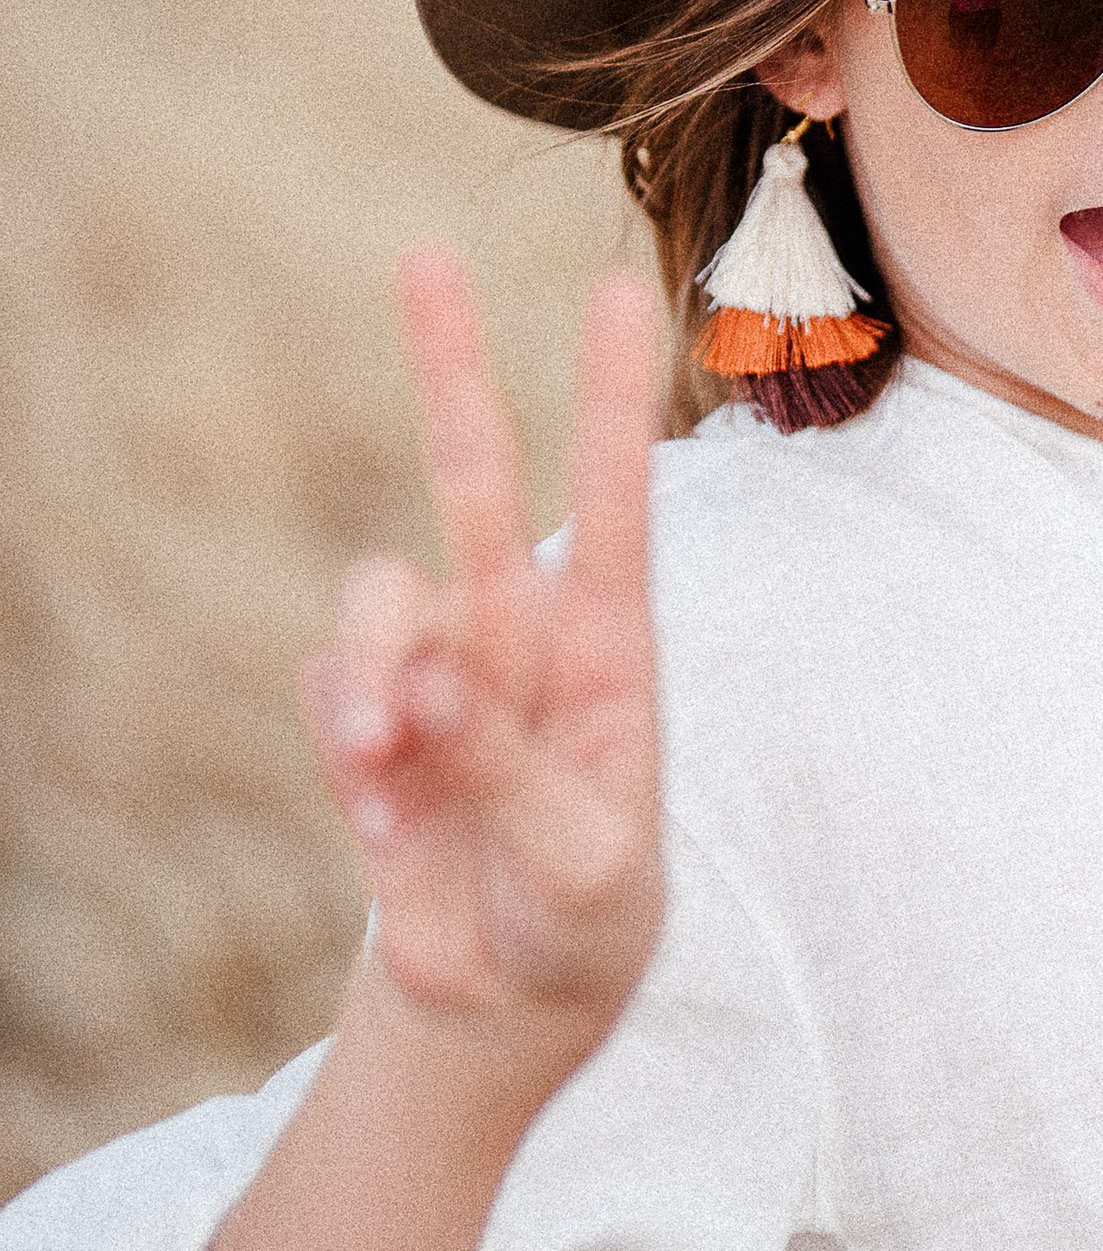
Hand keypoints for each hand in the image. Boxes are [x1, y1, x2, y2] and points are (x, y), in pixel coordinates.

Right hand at [303, 249, 665, 1078]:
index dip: (613, 398)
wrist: (502, 999)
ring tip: (395, 794)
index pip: (619, 503)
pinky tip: (391, 834)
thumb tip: (427, 675)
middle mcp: (521, 634)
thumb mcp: (583, 870)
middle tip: (423, 252)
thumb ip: (509, 771)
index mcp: (612, 652)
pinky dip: (351, 764)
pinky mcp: (365, 716)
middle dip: (449, 364)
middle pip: (477, 476)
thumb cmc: (581, 922)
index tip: (621, 289)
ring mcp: (435, 668)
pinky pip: (333, 698)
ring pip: (379, 601)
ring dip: (375, 689)